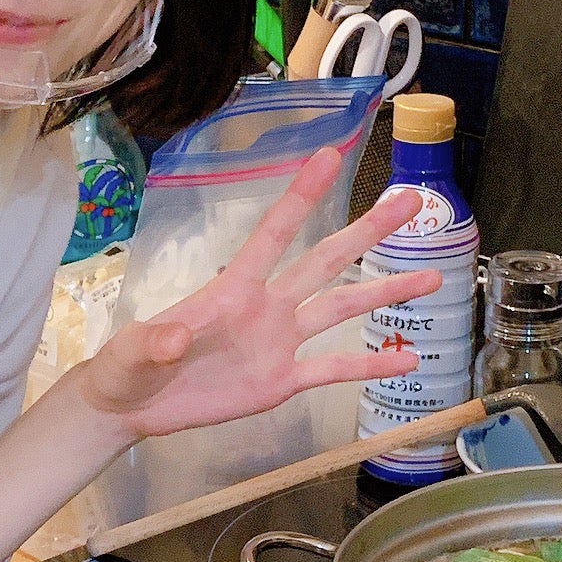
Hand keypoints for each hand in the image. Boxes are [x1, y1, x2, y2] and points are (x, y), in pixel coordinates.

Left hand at [80, 148, 443, 441]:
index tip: (329, 156)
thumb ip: (155, 342)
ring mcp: (278, 341)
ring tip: (432, 275)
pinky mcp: (282, 380)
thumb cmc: (129, 367)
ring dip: (385, 292)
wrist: (135, 406)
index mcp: (232, 288)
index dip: (301, 196)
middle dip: (366, 232)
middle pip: (324, 260)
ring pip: (341, 309)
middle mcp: (266, 306)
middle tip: (408, 202)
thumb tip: (174, 338)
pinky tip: (410, 360)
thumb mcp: (134, 353)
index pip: (274, 234)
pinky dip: (371, 365)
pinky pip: (333, 370)